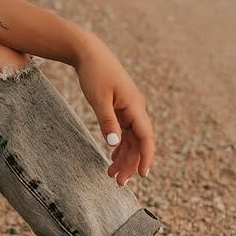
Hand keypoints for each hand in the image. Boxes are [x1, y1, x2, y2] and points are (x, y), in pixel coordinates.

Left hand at [73, 38, 154, 186]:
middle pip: (138, 142)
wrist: (89, 53)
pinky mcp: (121, 108)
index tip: (142, 175)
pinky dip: (119, 145)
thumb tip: (115, 144)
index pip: (146, 137)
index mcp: (135, 106)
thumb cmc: (94, 73)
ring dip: (124, 157)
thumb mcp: (98, 99)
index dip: (146, 157)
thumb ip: (107, 121)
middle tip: (118, 182)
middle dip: (130, 163)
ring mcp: (129, 109)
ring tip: (112, 175)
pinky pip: (124, 131)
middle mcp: (136, 109)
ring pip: (131, 138)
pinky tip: (112, 158)